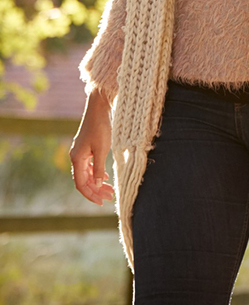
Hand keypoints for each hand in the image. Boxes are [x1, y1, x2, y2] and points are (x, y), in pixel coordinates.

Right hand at [70, 89, 114, 204]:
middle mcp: (76, 157)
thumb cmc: (101, 127)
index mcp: (77, 159)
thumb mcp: (102, 149)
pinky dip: (97, 173)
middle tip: (110, 197)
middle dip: (96, 190)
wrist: (99, 107)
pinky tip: (105, 177)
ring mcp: (81, 152)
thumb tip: (98, 185)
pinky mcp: (87, 147)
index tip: (102, 202)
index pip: (81, 184)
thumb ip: (99, 168)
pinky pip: (89, 166)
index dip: (90, 194)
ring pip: (87, 173)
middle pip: (84, 180)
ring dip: (98, 183)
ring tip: (110, 190)